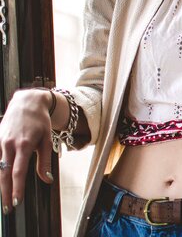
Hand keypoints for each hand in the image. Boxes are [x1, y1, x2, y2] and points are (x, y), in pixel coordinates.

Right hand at [0, 90, 54, 213]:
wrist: (27, 102)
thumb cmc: (40, 121)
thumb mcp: (47, 139)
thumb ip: (45, 161)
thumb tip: (47, 180)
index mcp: (24, 145)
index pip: (18, 172)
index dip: (17, 188)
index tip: (16, 201)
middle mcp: (9, 144)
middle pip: (4, 173)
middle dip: (5, 192)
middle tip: (7, 209)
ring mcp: (0, 142)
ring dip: (0, 184)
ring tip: (3, 199)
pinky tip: (0, 181)